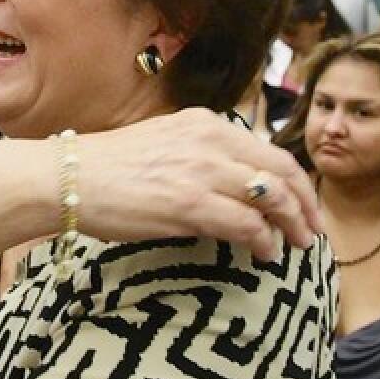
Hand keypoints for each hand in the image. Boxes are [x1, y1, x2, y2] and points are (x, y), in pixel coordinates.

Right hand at [76, 108, 319, 259]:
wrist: (68, 177)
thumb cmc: (107, 168)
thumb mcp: (164, 144)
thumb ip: (202, 155)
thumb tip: (233, 186)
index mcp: (205, 124)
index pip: (269, 150)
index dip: (294, 181)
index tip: (301, 203)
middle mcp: (210, 140)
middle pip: (282, 172)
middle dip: (304, 204)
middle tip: (311, 231)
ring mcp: (202, 171)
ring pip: (272, 198)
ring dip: (291, 226)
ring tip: (293, 246)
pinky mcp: (191, 204)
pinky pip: (247, 225)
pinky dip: (263, 242)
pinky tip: (262, 255)